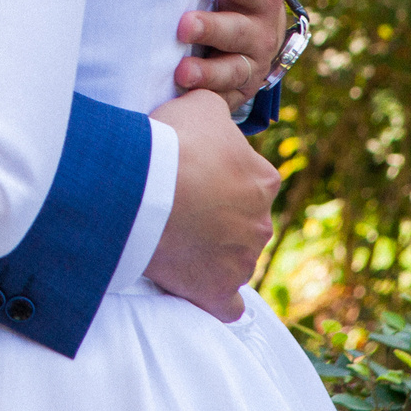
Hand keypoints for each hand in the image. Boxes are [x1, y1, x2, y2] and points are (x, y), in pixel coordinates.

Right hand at [144, 90, 281, 320]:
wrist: (147, 187)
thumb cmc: (175, 141)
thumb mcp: (201, 104)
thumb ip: (216, 111)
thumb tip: (215, 117)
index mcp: (263, 180)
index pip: (250, 179)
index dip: (218, 174)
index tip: (190, 172)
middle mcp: (261, 222)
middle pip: (242, 220)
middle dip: (216, 215)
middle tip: (176, 204)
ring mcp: (242, 260)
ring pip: (233, 258)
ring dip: (210, 251)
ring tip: (172, 238)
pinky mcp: (219, 291)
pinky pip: (226, 305)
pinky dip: (216, 299)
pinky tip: (199, 289)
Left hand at [172, 0, 287, 102]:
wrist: (249, 31)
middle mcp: (260, 28)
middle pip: (241, 29)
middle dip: (213, 25)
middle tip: (184, 24)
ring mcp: (248, 61)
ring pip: (232, 68)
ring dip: (207, 69)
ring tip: (181, 68)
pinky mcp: (234, 87)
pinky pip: (222, 95)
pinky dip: (204, 95)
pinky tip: (181, 91)